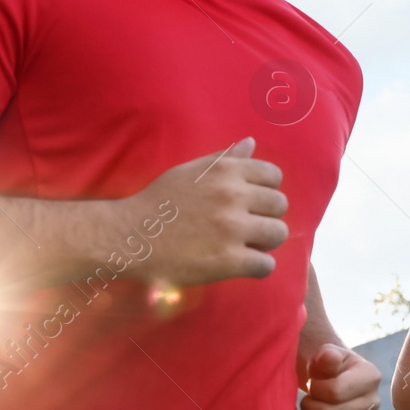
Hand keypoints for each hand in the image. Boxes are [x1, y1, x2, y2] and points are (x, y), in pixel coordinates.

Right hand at [129, 137, 288, 285]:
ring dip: (265, 242)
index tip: (251, 204)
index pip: (273, 176)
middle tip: (247, 227)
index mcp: (225, 171)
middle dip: (267, 216)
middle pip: (279, 206)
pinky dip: (257, 267)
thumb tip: (250, 143)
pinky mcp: (228, 260)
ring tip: (246, 246)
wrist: (130, 236)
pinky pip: (266, 265)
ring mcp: (232, 229)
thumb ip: (223, 159)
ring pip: (277, 234)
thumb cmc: (158, 202)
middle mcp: (232, 196)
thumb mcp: (189, 172)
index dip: (265, 191)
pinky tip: (240, 264)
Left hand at [296, 344, 380, 409]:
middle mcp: (373, 404)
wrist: (332, 381)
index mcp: (370, 377)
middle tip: (305, 401)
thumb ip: (327, 356)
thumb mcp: (326, 355)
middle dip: (308, 407)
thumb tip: (329, 357)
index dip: (315, 389)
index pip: (335, 392)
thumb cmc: (327, 367)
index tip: (312, 384)